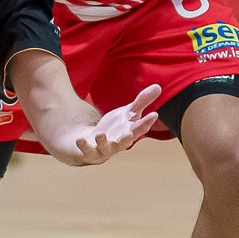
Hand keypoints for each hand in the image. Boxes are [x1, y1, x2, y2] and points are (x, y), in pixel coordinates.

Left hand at [43, 84, 160, 165]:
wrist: (94, 144)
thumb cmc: (115, 127)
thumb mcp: (128, 113)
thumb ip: (142, 101)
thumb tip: (158, 86)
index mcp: (129, 132)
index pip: (140, 128)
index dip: (146, 122)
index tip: (154, 114)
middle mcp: (119, 143)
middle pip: (125, 141)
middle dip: (128, 138)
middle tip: (131, 133)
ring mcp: (104, 149)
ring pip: (105, 147)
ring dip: (102, 141)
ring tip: (100, 134)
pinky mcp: (90, 152)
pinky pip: (86, 150)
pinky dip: (83, 145)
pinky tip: (80, 139)